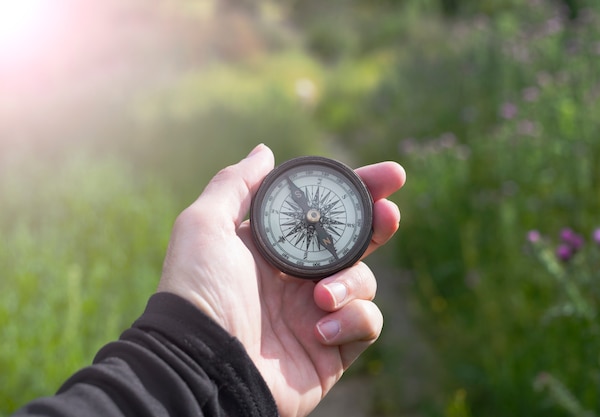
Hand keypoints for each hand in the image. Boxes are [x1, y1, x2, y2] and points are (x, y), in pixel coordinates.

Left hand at [157, 144, 405, 416]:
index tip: (389, 176)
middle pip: (356, 242)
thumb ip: (236, 184)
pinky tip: (320, 330)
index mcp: (276, 248)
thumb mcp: (206, 225)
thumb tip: (266, 152)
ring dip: (350, 283)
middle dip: (379, 222)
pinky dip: (352, 320)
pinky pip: (368, 323)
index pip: (325, 213)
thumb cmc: (198, 290)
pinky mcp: (333, 348)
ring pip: (364, 281)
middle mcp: (300, 277)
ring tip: (320, 297)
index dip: (357, 191)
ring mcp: (318, 312)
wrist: (202, 362)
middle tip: (388, 213)